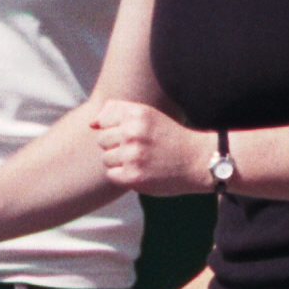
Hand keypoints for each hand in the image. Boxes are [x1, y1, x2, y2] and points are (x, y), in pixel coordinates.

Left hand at [88, 101, 210, 194]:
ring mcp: (133, 155)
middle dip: (117, 145)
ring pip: (106, 158)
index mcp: (137, 113)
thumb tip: (91, 123)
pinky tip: (141, 171)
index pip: (103, 120)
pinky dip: (123, 175)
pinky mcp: (133, 176)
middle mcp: (133, 132)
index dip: (115, 128)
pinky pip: (112, 174)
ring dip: (120, 161)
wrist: (197, 161)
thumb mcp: (149, 115)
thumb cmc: (169, 138)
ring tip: (142, 160)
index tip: (133, 134)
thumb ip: (118, 112)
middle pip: (102, 140)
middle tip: (140, 149)